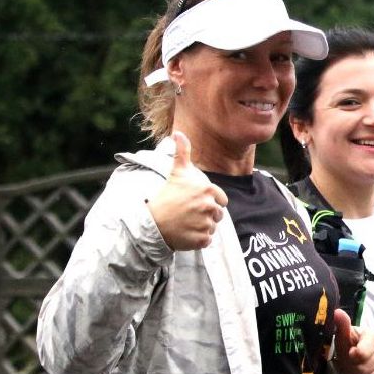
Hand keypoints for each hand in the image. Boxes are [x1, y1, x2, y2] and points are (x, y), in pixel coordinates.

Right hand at [146, 132, 228, 250]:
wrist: (152, 222)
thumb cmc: (166, 195)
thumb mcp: (176, 171)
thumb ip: (182, 152)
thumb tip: (179, 133)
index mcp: (209, 191)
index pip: (221, 200)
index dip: (210, 202)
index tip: (195, 202)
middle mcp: (210, 207)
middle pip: (218, 214)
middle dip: (207, 214)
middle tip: (189, 213)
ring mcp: (206, 224)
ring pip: (213, 227)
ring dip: (203, 227)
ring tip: (187, 222)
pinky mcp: (202, 240)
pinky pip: (207, 240)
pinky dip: (199, 239)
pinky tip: (186, 233)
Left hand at [331, 308, 373, 373]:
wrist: (358, 357)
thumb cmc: (350, 345)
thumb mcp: (343, 337)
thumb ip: (342, 325)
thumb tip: (337, 312)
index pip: (361, 354)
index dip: (352, 358)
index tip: (350, 353)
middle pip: (365, 369)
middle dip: (356, 369)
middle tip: (354, 363)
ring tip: (362, 368)